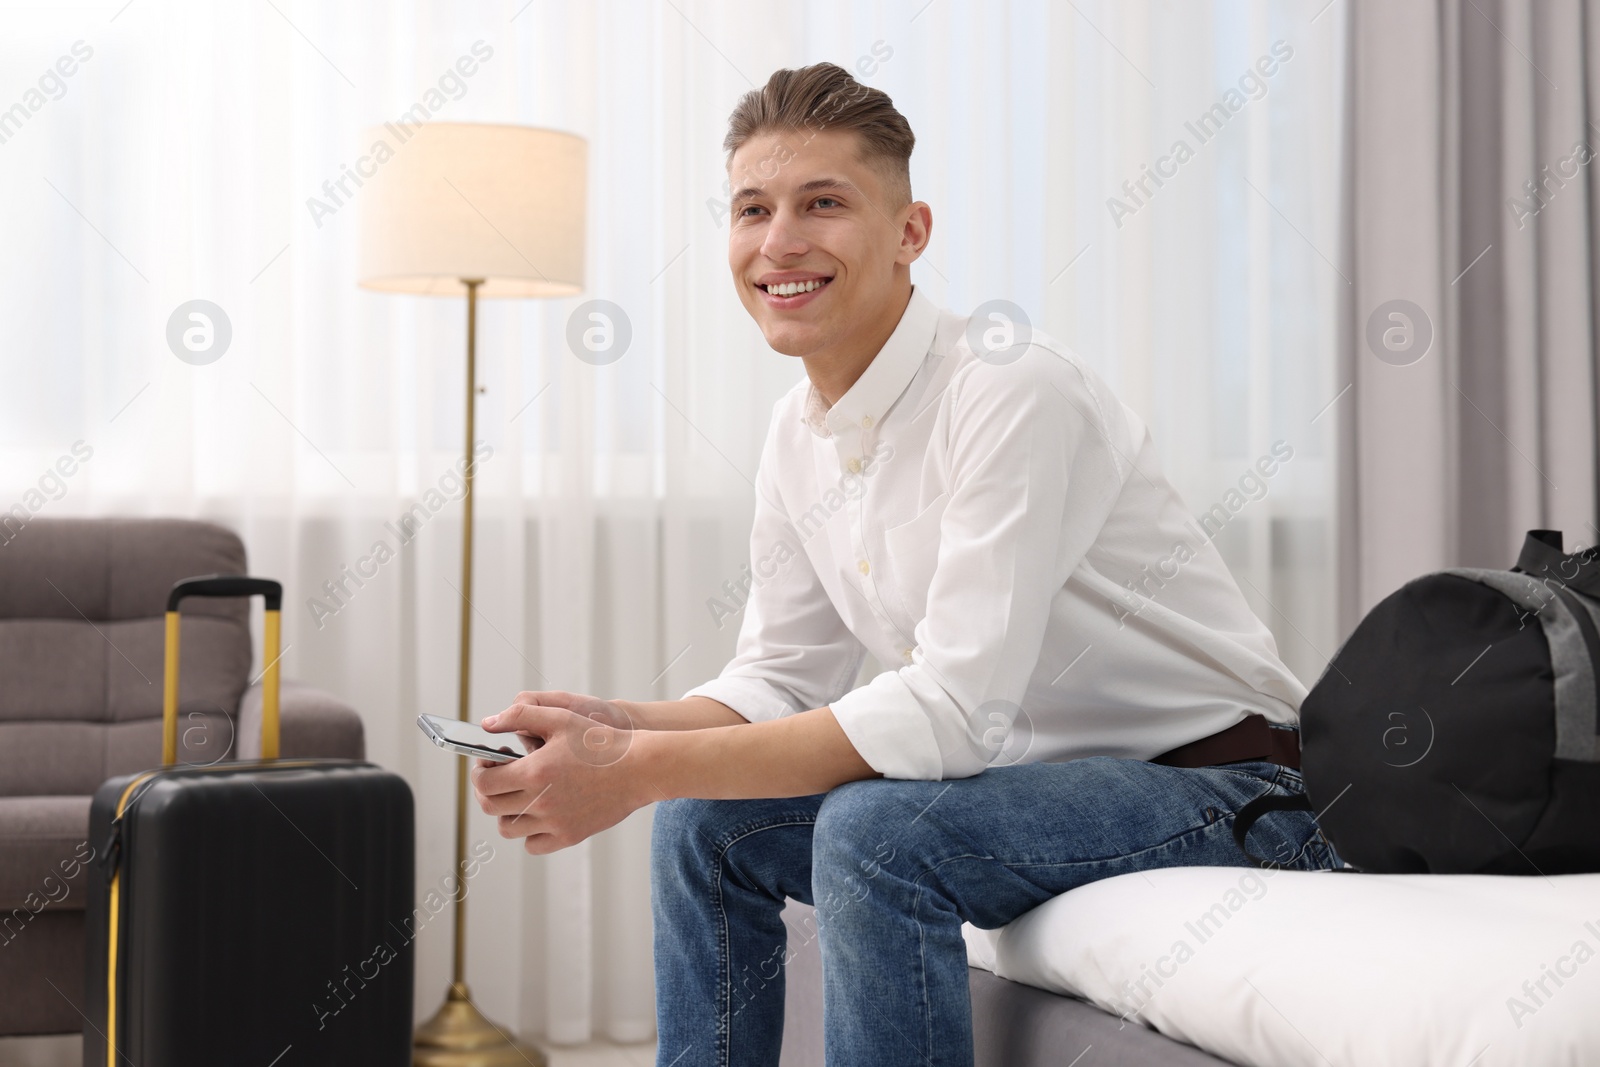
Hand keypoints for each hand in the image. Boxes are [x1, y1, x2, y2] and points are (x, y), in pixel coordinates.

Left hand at [469, 691, 646, 854]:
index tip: (485, 763)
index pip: (485, 783)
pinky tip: (537, 813)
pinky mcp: (570, 836)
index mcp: (535, 772)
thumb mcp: (560, 717)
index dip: (478, 773)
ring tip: (516, 794)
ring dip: (504, 812)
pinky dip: (527, 833)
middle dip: (486, 790)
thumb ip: (520, 716)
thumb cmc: (602, 742)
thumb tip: (488, 724)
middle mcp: (541, 802)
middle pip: (491, 807)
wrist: (639, 768)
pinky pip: (533, 844)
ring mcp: (555, 823)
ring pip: (508, 829)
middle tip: (496, 776)